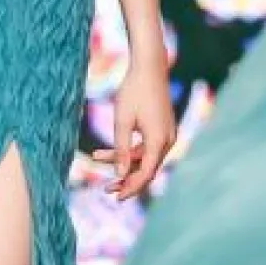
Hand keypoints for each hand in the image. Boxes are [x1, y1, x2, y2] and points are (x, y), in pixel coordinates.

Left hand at [91, 55, 174, 201]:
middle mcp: (168, 140)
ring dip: (123, 162)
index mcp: (159, 141)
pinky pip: (145, 147)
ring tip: (97, 160)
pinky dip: (128, 150)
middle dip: (126, 179)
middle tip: (106, 189)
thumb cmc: (134, 91)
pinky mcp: (162, 129)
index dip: (131, 187)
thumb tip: (120, 175)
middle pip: (147, 169)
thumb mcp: (122, 122)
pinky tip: (104, 151)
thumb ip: (121, 150)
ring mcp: (166, 135)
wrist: (149, 67)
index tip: (116, 197)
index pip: (146, 173)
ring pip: (145, 158)